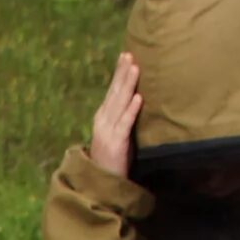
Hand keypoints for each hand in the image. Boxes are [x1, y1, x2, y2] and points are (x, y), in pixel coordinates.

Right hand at [88, 51, 143, 177]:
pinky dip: (132, 110)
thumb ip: (122, 119)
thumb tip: (136, 100)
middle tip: (130, 54)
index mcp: (102, 117)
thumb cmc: (113, 160)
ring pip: (119, 103)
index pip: (112, 91)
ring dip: (127, 85)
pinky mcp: (116, 143)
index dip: (118, 73)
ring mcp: (108, 131)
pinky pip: (125, 123)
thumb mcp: (116, 135)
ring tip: (135, 68)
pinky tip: (138, 98)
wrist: (100, 184)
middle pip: (114, 93)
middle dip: (122, 73)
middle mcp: (103, 121)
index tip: (126, 56)